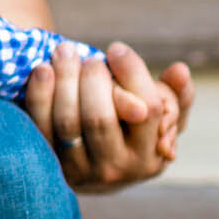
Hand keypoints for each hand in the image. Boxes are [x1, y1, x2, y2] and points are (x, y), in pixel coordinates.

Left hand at [23, 42, 193, 192]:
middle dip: (92, 78)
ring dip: (63, 80)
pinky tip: (43, 69)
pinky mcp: (48, 163)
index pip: (148, 110)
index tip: (116, 48)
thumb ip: (176, 94)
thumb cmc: (134, 131)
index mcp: (149, 155)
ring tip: (65, 52)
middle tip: (89, 57)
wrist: (93, 164)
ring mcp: (79, 170)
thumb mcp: (163, 117)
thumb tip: (179, 70)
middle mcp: (115, 168)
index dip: (132, 74)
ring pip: (68, 122)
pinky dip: (39, 95)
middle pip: (100, 118)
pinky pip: (40, 126)